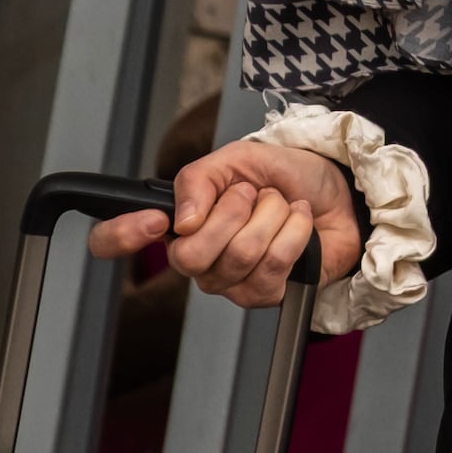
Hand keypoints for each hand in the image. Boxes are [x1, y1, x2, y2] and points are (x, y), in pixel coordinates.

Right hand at [84, 137, 360, 310]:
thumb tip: (180, 218)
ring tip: (281, 206)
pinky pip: (273, 265)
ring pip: (238, 256)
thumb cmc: (288, 176)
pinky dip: (294, 231)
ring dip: (272, 216)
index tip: (156, 220)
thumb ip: (200, 178)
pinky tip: (299, 223)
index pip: (113, 241)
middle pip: (188, 257)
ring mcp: (229, 281)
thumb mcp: (239, 158)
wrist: (338, 192)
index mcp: (178, 222)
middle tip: (254, 195)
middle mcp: (196, 258)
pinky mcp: (265, 294)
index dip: (122, 235)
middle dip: (232, 212)